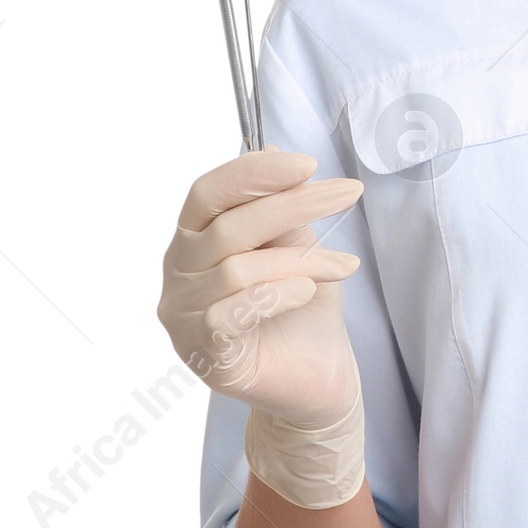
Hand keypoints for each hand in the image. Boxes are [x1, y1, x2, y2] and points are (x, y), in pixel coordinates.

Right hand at [157, 146, 365, 432]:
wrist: (317, 380)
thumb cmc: (302, 308)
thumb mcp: (295, 244)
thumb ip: (279, 204)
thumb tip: (272, 147)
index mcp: (193, 240)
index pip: (207, 193)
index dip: (253, 172)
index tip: (309, 164)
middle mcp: (178, 276)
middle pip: (228, 227)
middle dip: (295, 204)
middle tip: (350, 192)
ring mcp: (183, 318)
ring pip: (238, 269)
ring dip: (301, 259)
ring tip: (343, 264)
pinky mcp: (204, 356)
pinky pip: (234, 312)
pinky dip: (279, 294)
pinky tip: (309, 292)